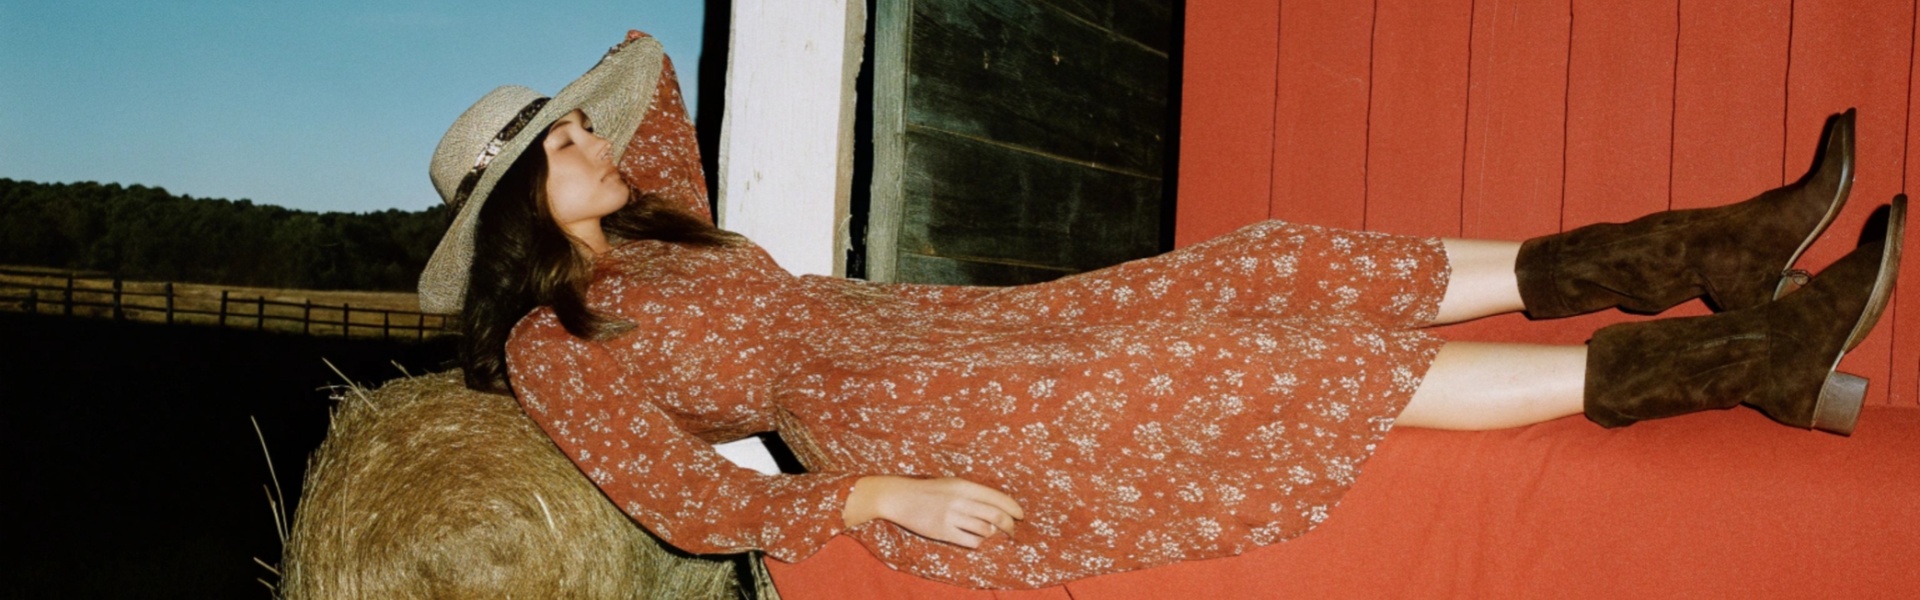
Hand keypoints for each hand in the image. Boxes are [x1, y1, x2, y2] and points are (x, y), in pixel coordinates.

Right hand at [844, 476, 1024, 548]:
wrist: (899, 497)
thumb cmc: (928, 491)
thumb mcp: (951, 484)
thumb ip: (972, 493)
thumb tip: (997, 507)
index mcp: (963, 485)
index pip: (997, 498)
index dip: (1013, 508)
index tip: (1021, 515)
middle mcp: (960, 500)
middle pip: (996, 516)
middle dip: (1009, 525)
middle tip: (1013, 529)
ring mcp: (951, 517)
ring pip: (985, 530)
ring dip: (993, 534)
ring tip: (994, 535)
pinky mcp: (943, 532)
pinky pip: (970, 541)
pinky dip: (979, 543)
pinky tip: (979, 541)